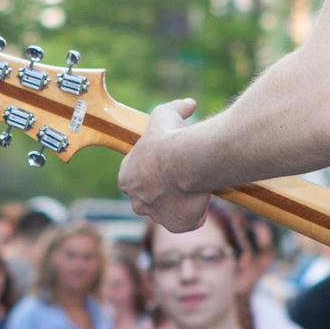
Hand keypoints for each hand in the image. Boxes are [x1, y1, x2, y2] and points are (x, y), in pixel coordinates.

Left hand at [119, 98, 209, 233]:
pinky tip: (202, 197)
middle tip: (184, 177)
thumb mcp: (166, 114)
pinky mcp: (176, 225)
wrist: (186, 159)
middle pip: (151, 199)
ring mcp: (156, 215)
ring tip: (195, 186)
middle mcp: (136, 201)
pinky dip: (197, 213)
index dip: (154, 172)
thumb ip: (175, 108)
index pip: (138, 179)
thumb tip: (189, 104)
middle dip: (165, 192)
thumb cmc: (170, 137)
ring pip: (169, 211)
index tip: (169, 164)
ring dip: (181, 202)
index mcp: (127, 178)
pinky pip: (188, 221)